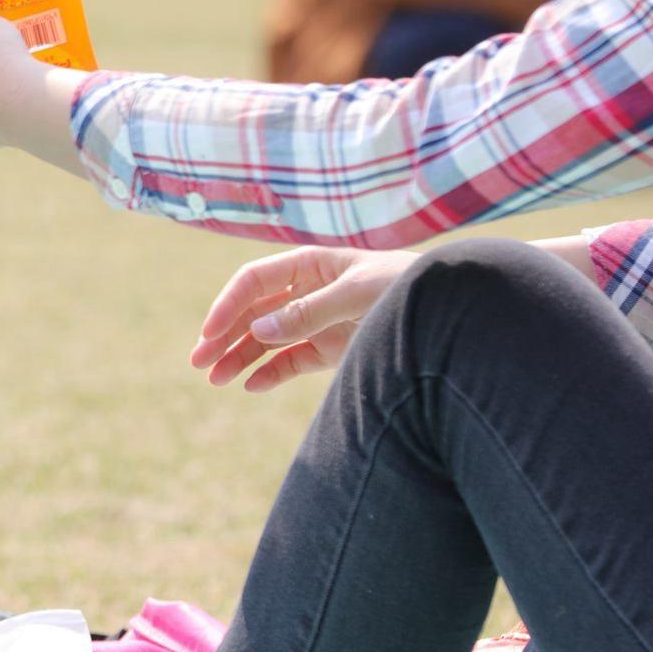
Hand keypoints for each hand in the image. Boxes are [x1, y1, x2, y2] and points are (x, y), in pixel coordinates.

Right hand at [190, 246, 417, 391]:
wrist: (452, 311)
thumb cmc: (407, 288)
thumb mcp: (358, 295)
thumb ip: (309, 312)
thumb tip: (259, 329)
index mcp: (309, 264)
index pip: (254, 281)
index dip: (228, 305)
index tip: (210, 333)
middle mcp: (306, 291)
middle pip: (252, 312)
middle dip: (224, 336)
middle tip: (199, 363)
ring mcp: (317, 321)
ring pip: (265, 340)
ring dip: (240, 358)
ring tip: (216, 380)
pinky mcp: (330, 349)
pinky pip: (291, 362)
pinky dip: (271, 374)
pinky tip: (251, 387)